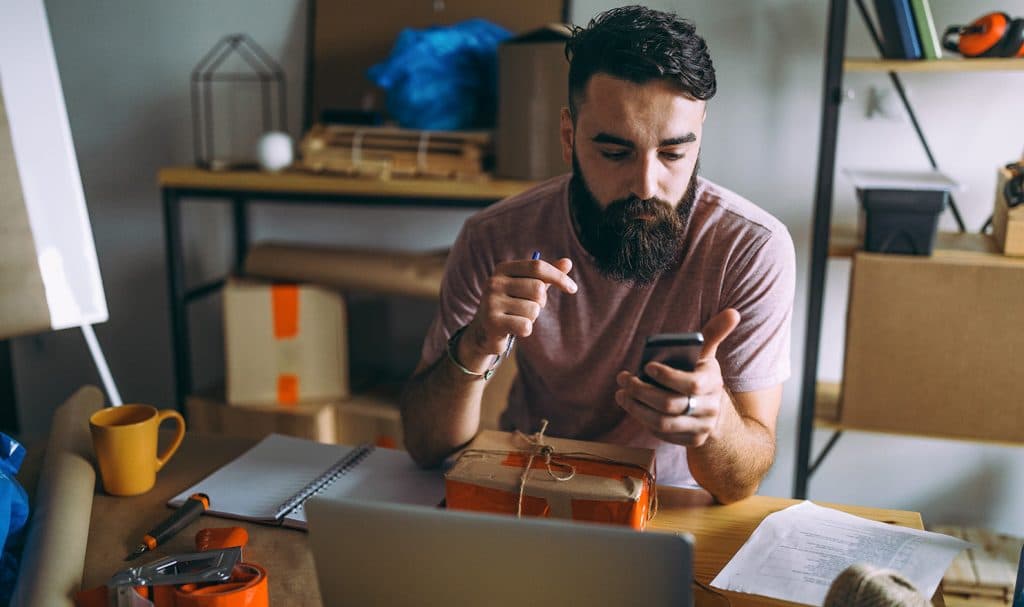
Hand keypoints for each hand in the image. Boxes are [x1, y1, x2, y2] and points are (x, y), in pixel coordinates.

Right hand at [459, 256, 576, 371]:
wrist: (484, 331)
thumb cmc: (512, 305)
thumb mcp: (528, 286)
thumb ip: (546, 275)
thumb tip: (568, 262)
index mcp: (503, 269)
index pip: (537, 266)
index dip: (559, 277)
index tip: (573, 289)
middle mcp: (494, 282)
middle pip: (538, 289)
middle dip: (541, 302)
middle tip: (528, 307)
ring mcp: (491, 302)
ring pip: (534, 309)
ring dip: (532, 317)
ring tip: (517, 318)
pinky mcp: (492, 322)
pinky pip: (526, 326)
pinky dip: (525, 330)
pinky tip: (513, 329)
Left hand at [614, 308, 740, 446]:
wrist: (716, 412)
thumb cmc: (702, 375)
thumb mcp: (707, 356)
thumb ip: (713, 334)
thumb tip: (733, 313)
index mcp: (713, 382)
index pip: (691, 384)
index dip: (667, 377)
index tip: (646, 366)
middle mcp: (710, 408)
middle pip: (670, 405)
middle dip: (642, 392)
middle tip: (624, 380)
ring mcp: (701, 427)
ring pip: (662, 423)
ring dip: (636, 408)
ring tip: (622, 394)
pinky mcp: (691, 441)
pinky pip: (662, 435)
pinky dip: (643, 421)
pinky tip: (634, 407)